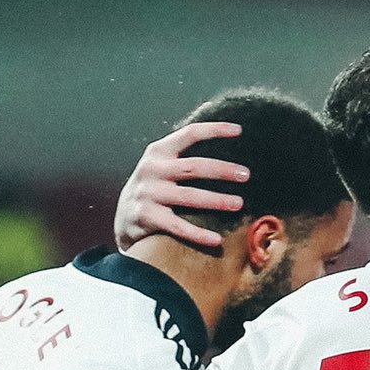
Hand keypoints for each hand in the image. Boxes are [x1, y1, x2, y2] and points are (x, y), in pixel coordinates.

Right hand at [115, 121, 248, 250]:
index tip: (239, 130)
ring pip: (189, 196)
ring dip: (217, 200)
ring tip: (238, 204)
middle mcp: (152, 169)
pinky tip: (217, 240)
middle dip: (222, 170)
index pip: (188, 134)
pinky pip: (178, 226)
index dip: (214, 130)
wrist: (124, 218)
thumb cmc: (155, 190)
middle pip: (193, 167)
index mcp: (159, 152)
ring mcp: (147, 193)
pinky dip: (199, 234)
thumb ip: (186, 159)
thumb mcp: (163, 167)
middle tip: (246, 175)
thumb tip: (230, 158)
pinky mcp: (146, 217)